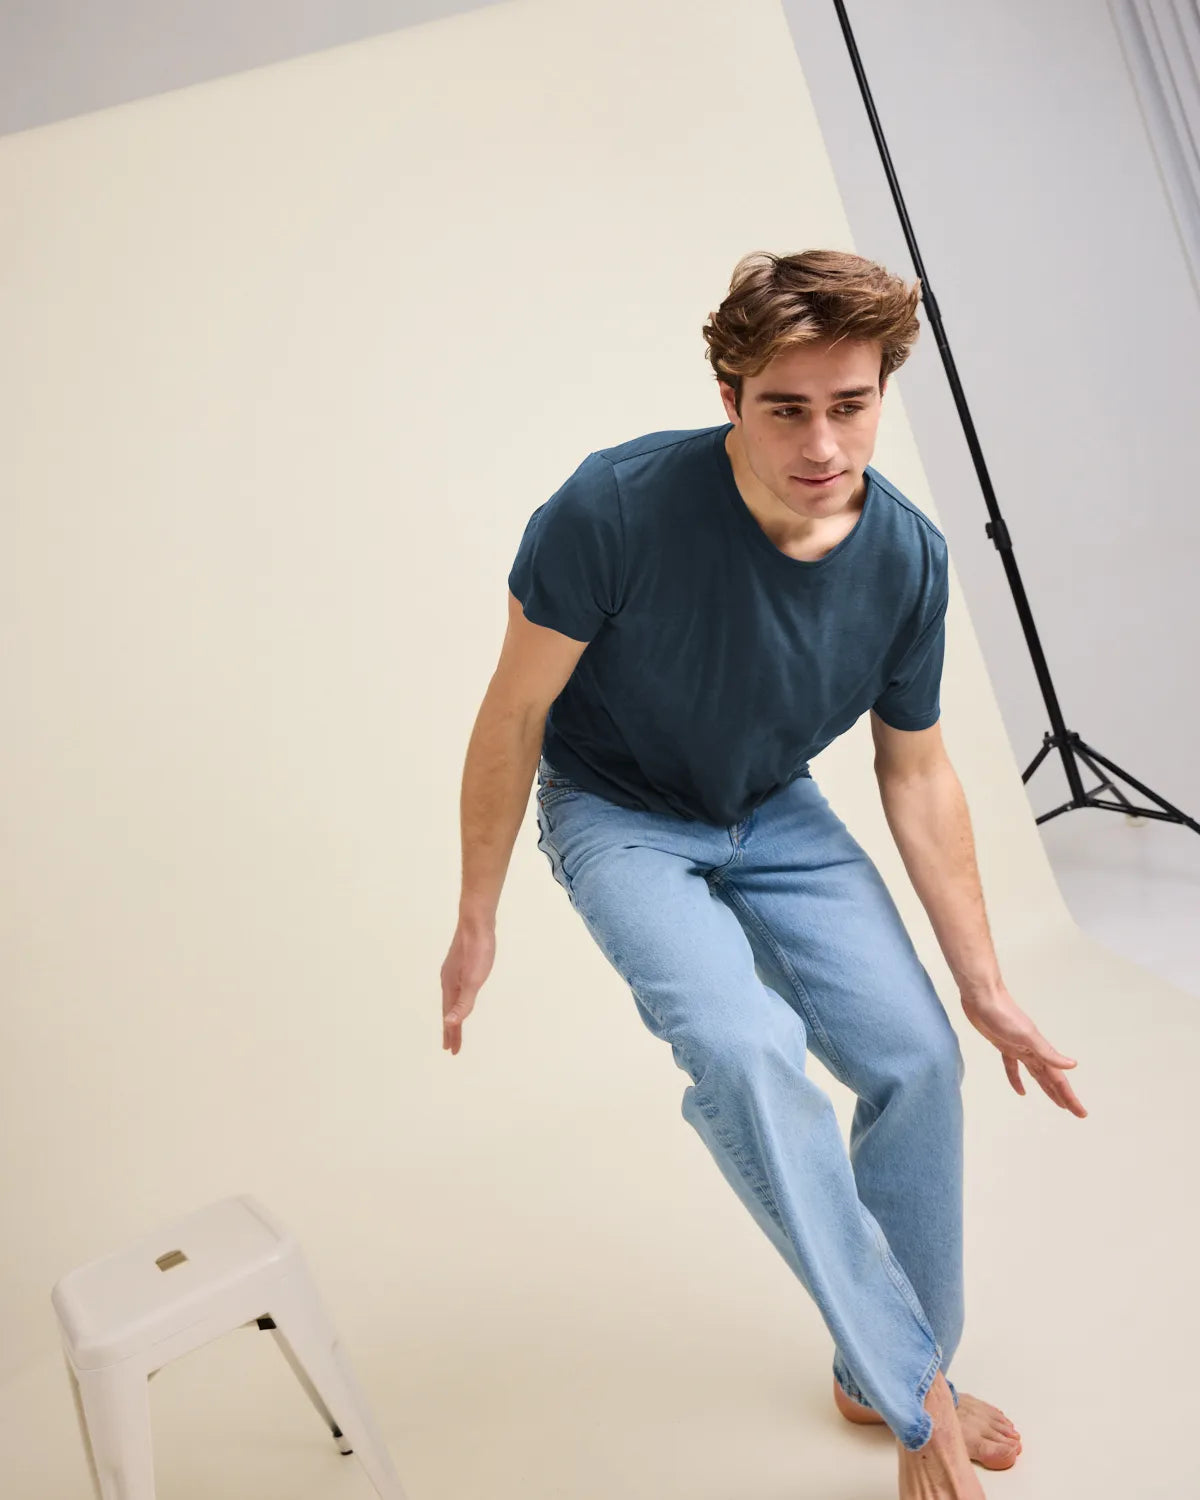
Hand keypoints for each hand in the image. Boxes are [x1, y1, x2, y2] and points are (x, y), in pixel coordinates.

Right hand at [441, 917, 494, 1055]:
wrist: (477, 921)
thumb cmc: (477, 950)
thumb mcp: (474, 979)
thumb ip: (464, 1002)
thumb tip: (451, 1023)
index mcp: (450, 986)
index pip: (450, 1017)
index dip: (452, 1034)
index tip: (451, 1051)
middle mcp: (449, 980)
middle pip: (449, 1010)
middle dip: (451, 1030)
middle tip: (451, 1047)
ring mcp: (454, 972)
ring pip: (452, 1000)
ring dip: (453, 1016)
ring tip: (455, 1026)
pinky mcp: (462, 964)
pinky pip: (457, 990)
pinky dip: (458, 1001)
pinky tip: (462, 996)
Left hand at [960, 982, 1086, 1117]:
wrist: (982, 995)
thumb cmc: (1003, 1013)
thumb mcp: (1027, 1035)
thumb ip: (1047, 1052)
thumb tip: (1073, 1065)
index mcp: (1040, 1050)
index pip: (1058, 1079)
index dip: (1069, 1097)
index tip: (1081, 1113)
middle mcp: (1032, 1050)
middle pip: (1050, 1078)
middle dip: (1063, 1095)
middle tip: (1074, 1112)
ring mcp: (1018, 1048)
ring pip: (1036, 1073)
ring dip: (1045, 1088)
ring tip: (1056, 1103)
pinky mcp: (1003, 1044)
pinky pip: (1012, 1066)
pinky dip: (1016, 1079)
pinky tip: (1020, 1091)